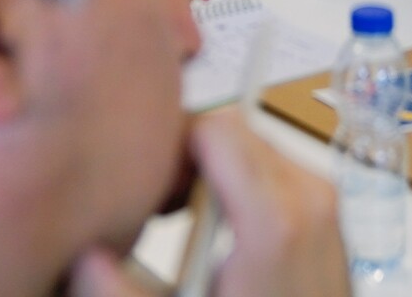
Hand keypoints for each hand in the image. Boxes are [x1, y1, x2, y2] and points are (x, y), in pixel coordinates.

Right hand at [69, 114, 344, 296]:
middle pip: (232, 130)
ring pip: (252, 143)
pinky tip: (219, 231)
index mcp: (273, 221)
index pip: (213, 129)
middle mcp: (307, 197)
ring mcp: (322, 199)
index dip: (171, 149)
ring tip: (186, 223)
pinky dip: (241, 181)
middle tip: (162, 209)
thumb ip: (125, 292)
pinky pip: (274, 166)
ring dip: (214, 169)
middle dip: (190, 158)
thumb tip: (85, 257)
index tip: (150, 188)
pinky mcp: (326, 208)